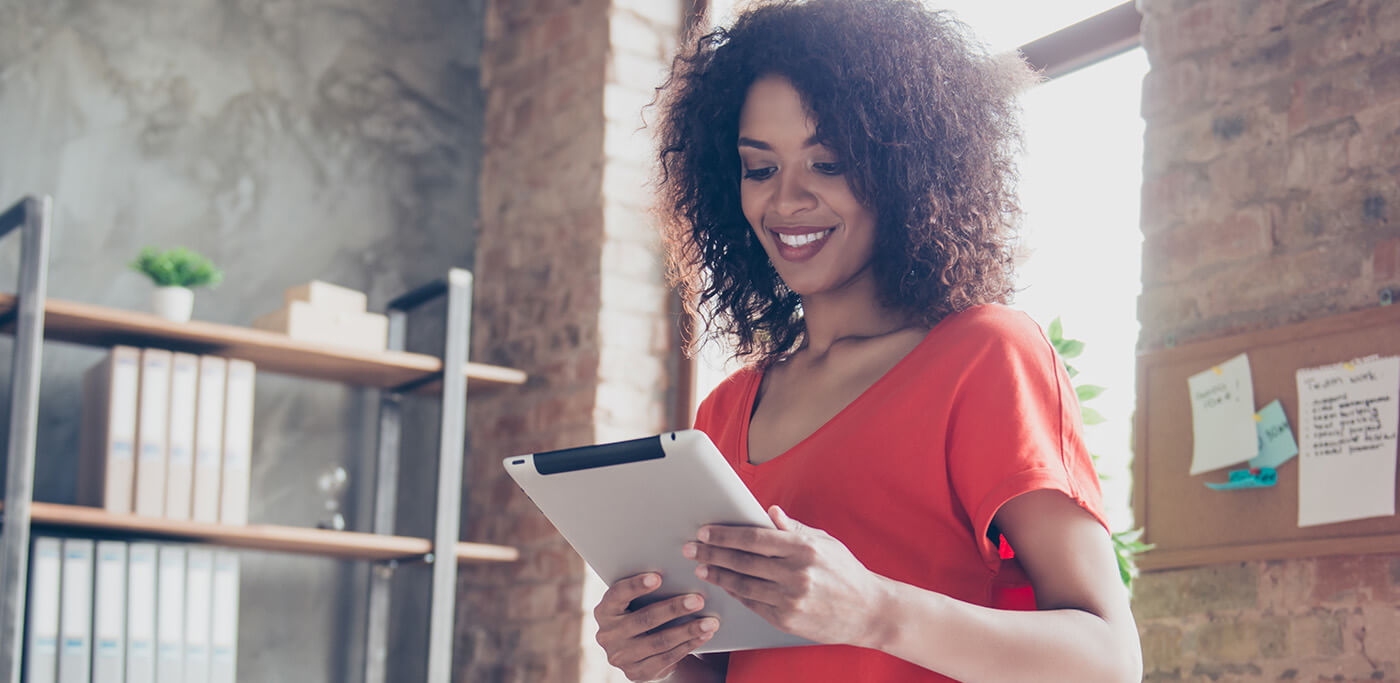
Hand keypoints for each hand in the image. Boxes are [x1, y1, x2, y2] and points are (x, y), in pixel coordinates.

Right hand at [593, 572, 720, 680]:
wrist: (637, 650)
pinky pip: (666, 658)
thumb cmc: (641, 612)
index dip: (636, 586)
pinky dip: (688, 646)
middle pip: (644, 619)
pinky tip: (703, 636)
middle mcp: (607, 635)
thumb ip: (647, 590)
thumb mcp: (635, 602)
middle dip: (674, 609)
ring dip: (688, 630)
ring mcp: (621, 657)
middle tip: (698, 600)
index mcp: (604, 610)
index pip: (617, 595)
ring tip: (710, 622)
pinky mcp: (635, 673)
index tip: (659, 577)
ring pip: (659, 641)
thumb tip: (680, 574)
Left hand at [684, 506, 888, 646]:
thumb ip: (793, 528)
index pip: (754, 539)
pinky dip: (736, 593)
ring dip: (719, 574)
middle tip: (692, 548)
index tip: (706, 532)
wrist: (869, 611)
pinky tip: (725, 584)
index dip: (725, 535)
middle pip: (742, 561)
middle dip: (712, 553)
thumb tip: (768, 511)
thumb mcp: (824, 543)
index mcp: (804, 548)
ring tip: (702, 566)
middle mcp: (796, 573)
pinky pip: (753, 604)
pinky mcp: (787, 620)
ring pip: (743, 584)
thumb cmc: (846, 572)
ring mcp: (791, 599)